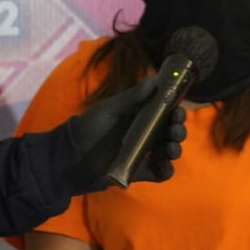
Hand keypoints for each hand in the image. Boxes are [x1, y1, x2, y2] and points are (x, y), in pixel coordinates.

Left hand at [64, 76, 188, 191]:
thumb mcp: (110, 109)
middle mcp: (145, 133)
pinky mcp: (140, 171)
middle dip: (178, 130)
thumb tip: (155, 78)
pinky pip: (160, 172)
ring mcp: (144, 153)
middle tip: (175, 130)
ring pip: (169, 151)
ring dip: (175, 149)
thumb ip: (133, 96)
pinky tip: (164, 165)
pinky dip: (166, 170)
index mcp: (140, 116)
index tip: (178, 110)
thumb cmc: (89, 127)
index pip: (165, 112)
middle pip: (171, 131)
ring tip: (169, 148)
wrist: (71, 157)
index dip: (175, 111)